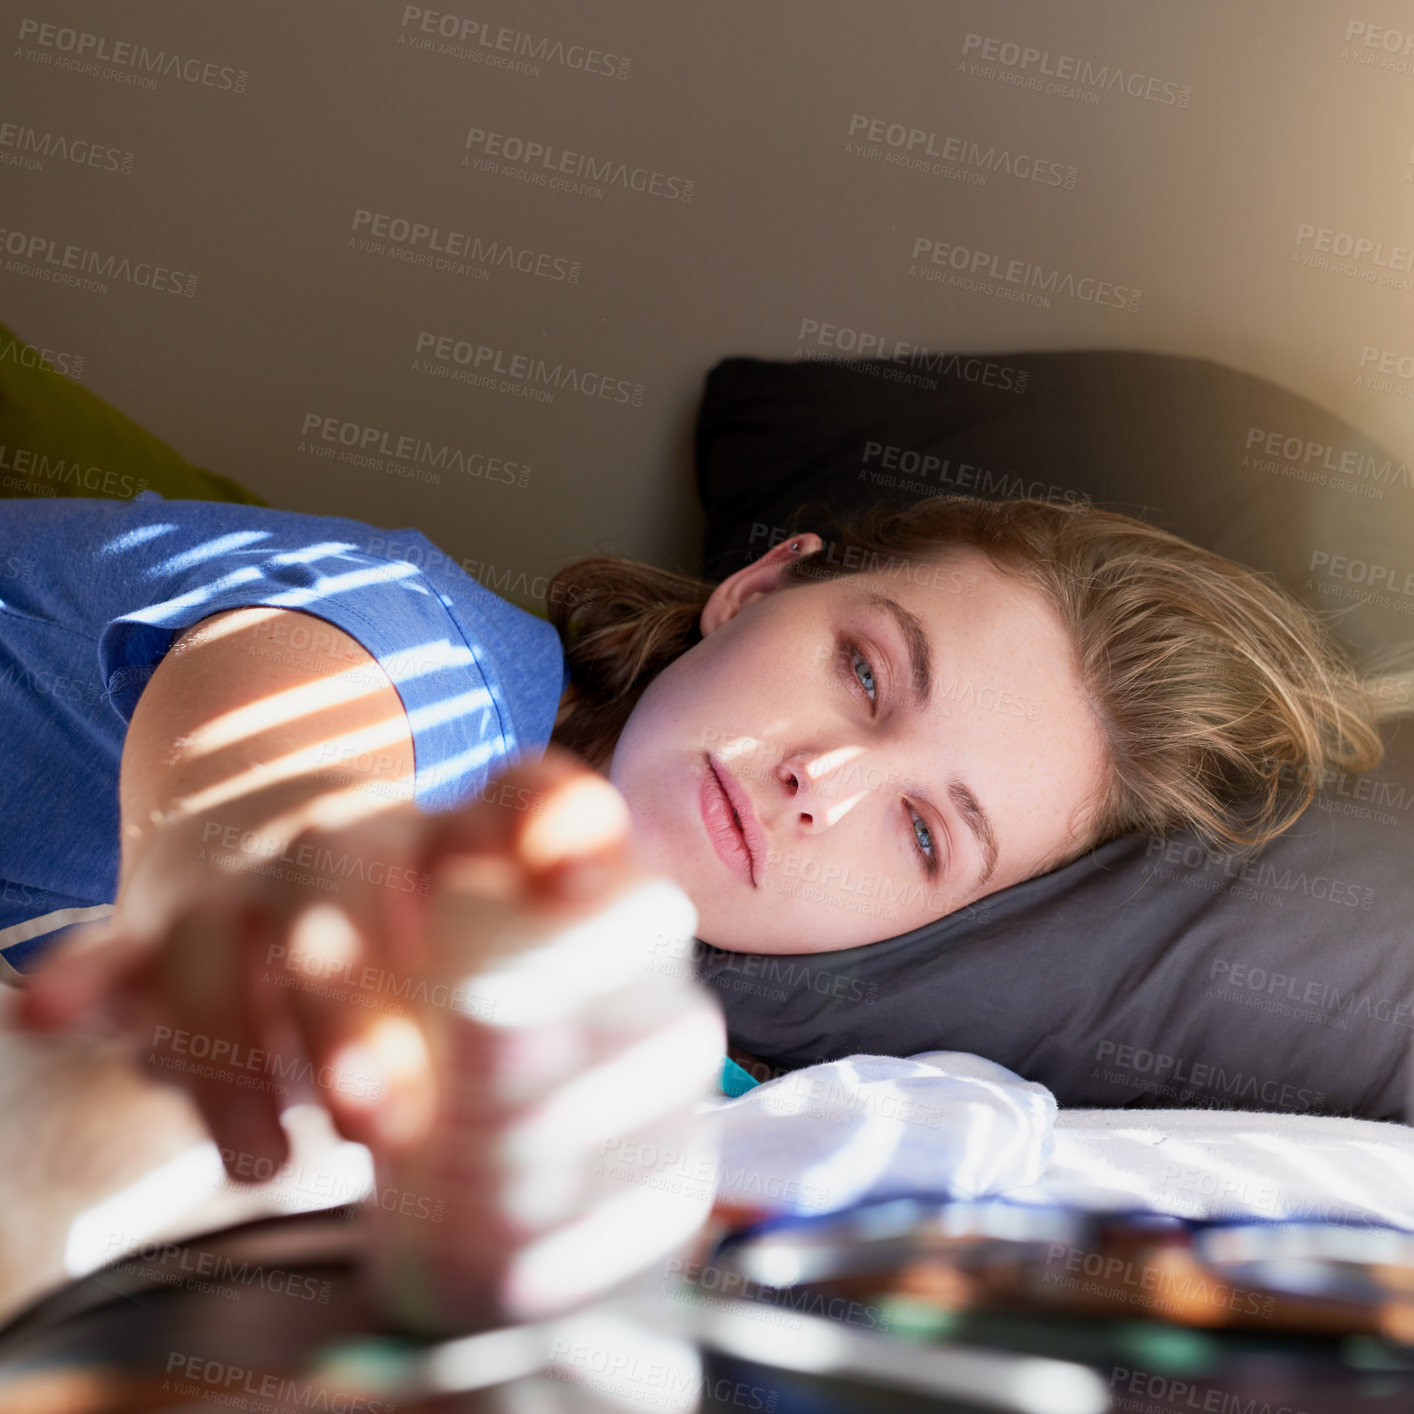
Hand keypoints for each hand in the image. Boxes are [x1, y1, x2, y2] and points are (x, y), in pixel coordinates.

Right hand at [16, 748, 716, 1188]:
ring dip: (246, 1043)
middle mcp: (361, 847)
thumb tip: (668, 1027)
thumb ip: (584, 955)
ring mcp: (262, 881)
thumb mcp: (512, 937)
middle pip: (355, 890)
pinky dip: (89, 976)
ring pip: (233, 935)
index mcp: (462, 839)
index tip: (562, 845)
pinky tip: (59, 1012)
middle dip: (363, 1003)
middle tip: (391, 1113)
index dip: (541, 811)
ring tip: (276, 1161)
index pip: (513, 795)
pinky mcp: (174, 921)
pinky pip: (126, 946)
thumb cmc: (429, 931)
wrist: (297, 867)